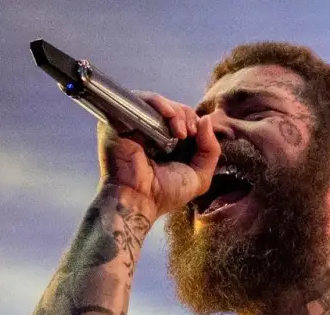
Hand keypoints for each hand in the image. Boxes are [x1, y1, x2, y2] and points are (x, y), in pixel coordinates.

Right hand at [98, 93, 219, 219]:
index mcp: (165, 143)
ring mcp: (133, 125)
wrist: (139, 199)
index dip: (193, 122)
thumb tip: (206, 119)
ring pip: (158, 103)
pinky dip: (158, 103)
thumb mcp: (199, 175)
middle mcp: (149, 132)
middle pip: (172, 108)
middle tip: (188, 134)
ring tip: (180, 131)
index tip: (195, 136)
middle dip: (186, 117)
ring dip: (175, 112)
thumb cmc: (165, 193)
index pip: (182, 119)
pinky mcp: (120, 120)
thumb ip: (210, 149)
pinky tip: (169, 116)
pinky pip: (140, 100)